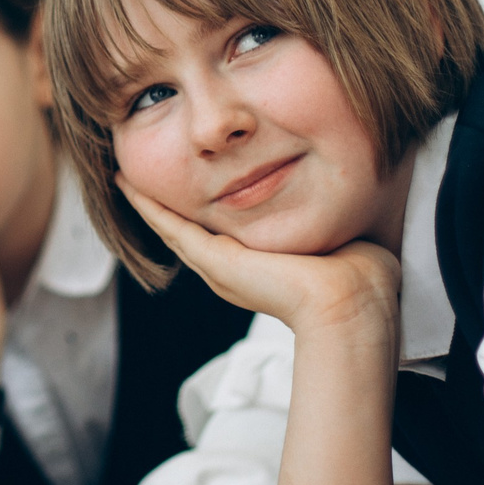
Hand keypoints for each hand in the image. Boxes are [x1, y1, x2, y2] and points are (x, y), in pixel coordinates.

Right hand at [115, 180, 398, 343]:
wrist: (351, 306)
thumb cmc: (359, 280)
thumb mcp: (335, 237)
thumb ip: (332, 222)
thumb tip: (353, 205)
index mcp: (260, 266)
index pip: (221, 233)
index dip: (200, 209)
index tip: (188, 185)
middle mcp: (234, 270)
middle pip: (187, 232)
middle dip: (163, 205)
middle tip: (138, 179)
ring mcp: (221, 268)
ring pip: (172, 228)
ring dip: (147, 203)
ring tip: (125, 178)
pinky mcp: (216, 262)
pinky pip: (171, 227)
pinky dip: (148, 205)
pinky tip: (128, 184)